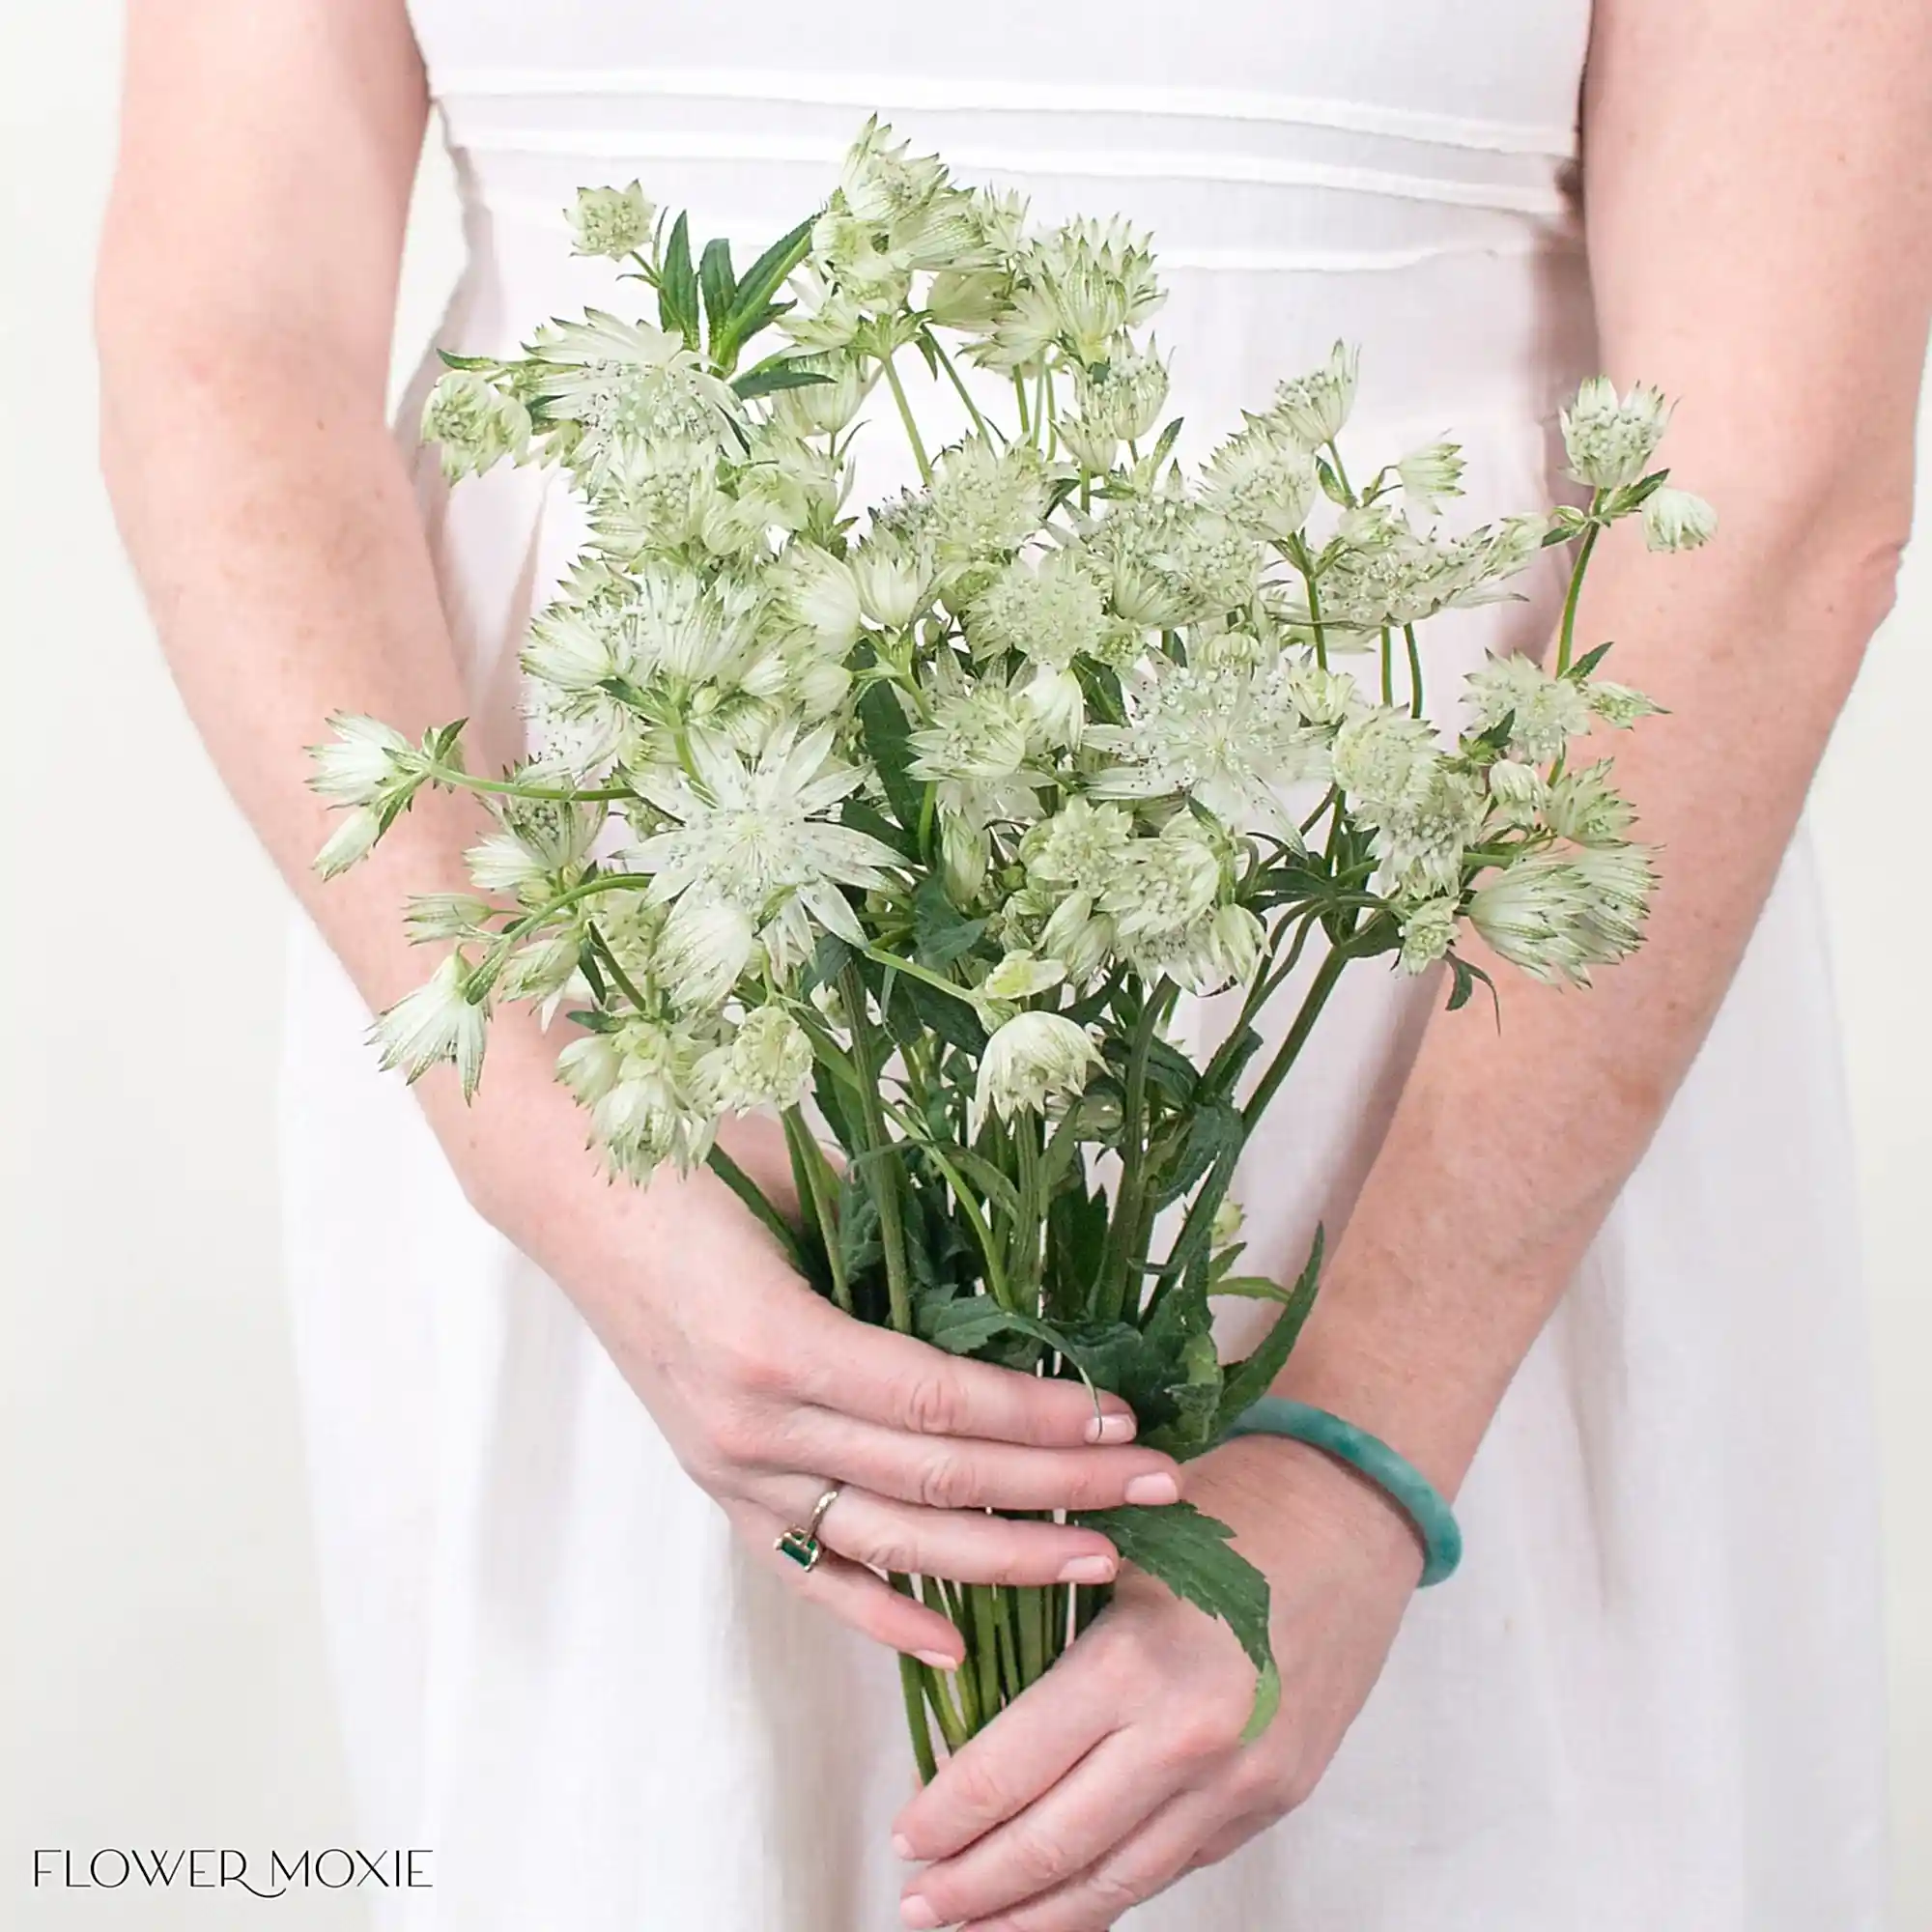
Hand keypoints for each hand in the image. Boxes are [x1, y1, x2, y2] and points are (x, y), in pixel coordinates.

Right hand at [463, 1088, 1182, 1667]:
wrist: (575, 1193)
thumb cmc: (700, 1163)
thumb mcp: (811, 1183)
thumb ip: (907, 1243)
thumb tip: (1025, 1285)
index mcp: (779, 1339)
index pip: (941, 1405)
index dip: (1040, 1420)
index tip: (1126, 1418)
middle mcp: (754, 1423)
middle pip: (934, 1483)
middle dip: (1056, 1491)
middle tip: (1155, 1488)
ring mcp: (730, 1468)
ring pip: (886, 1542)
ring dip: (1000, 1561)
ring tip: (1096, 1560)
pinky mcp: (718, 1487)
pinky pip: (808, 1569)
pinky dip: (879, 1612)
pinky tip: (956, 1643)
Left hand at [890, 1435, 1421, 1927]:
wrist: (1355, 1510)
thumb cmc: (1228, 1506)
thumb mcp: (1118, 1546)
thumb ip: (1050, 1633)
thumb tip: (965, 1721)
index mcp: (1136, 1664)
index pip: (1011, 1771)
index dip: (946, 1817)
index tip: (903, 1840)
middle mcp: (1190, 1740)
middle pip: (1057, 1847)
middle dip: (976, 1889)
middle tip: (917, 1906)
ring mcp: (1242, 1782)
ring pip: (1119, 1881)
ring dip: (1040, 1915)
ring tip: (980, 1929)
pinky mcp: (1276, 1797)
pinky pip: (1176, 1863)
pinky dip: (1113, 1889)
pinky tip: (1070, 1896)